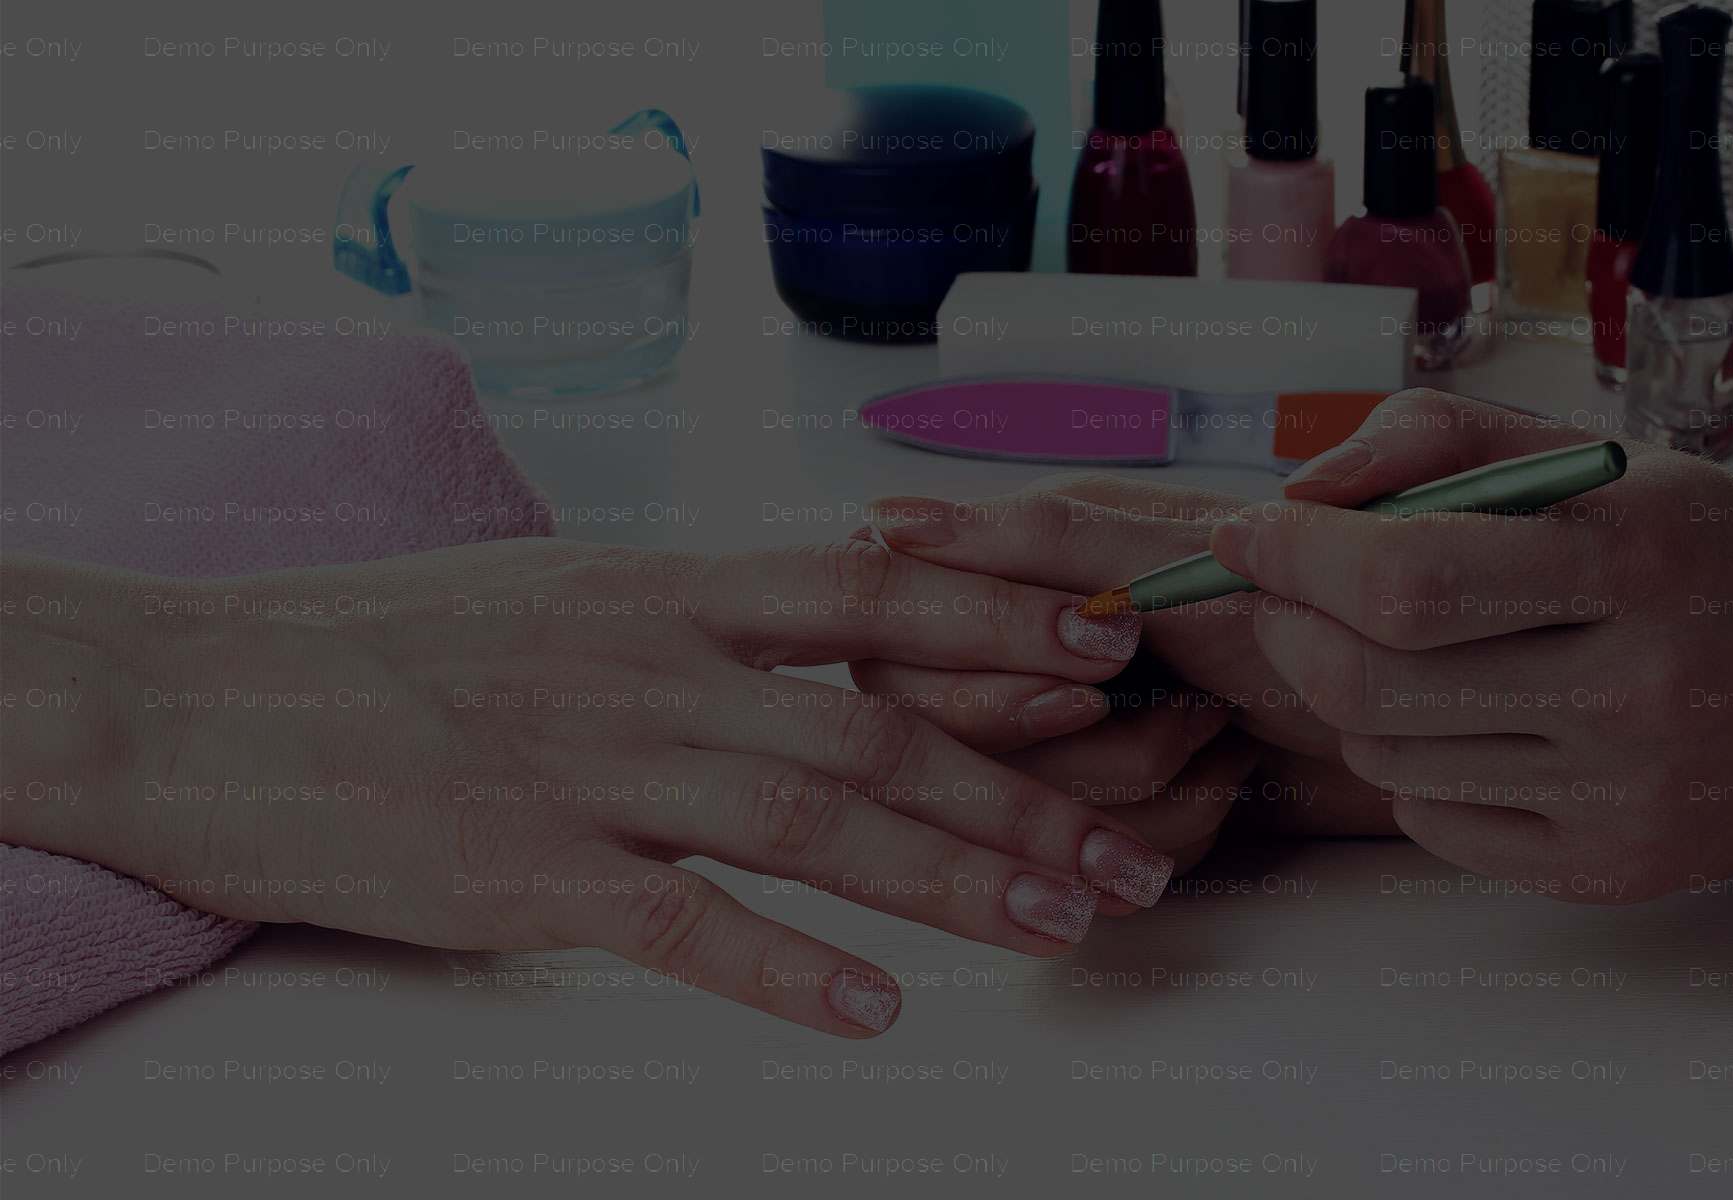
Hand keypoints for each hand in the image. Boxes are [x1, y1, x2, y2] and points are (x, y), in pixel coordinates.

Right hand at [2, 539, 1178, 1036]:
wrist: (200, 691)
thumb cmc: (389, 643)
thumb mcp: (567, 590)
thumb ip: (700, 612)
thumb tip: (821, 617)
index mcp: (668, 587)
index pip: (878, 589)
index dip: (1009, 616)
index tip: (1116, 647)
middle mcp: (654, 662)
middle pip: (878, 724)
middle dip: (1023, 792)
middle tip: (1133, 854)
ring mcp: (590, 762)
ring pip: (811, 817)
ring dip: (950, 876)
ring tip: (1060, 923)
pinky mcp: (518, 867)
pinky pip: (679, 921)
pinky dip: (785, 969)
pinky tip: (874, 1013)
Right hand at [848, 484, 1330, 866]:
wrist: (1421, 703)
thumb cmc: (1316, 607)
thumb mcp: (1177, 556)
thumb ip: (1033, 540)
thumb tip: (892, 522)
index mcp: (1012, 567)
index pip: (900, 645)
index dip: (996, 674)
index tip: (1110, 662)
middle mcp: (1010, 654)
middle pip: (946, 751)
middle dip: (1090, 739)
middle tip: (1186, 696)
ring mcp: (1053, 746)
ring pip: (1015, 819)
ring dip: (1145, 780)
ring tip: (1221, 732)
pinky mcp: (1097, 818)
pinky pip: (1081, 866)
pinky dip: (1176, 826)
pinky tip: (1229, 780)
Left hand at [1210, 389, 1732, 901]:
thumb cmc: (1694, 548)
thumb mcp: (1591, 455)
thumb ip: (1434, 439)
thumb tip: (1295, 498)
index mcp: (1634, 559)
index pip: (1405, 577)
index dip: (1294, 558)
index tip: (1241, 533)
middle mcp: (1638, 688)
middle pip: (1373, 683)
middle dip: (1286, 628)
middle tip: (1275, 591)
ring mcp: (1625, 797)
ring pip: (1386, 756)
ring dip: (1344, 694)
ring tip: (1392, 648)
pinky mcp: (1610, 872)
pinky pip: (1431, 823)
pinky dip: (1406, 765)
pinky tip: (1458, 718)